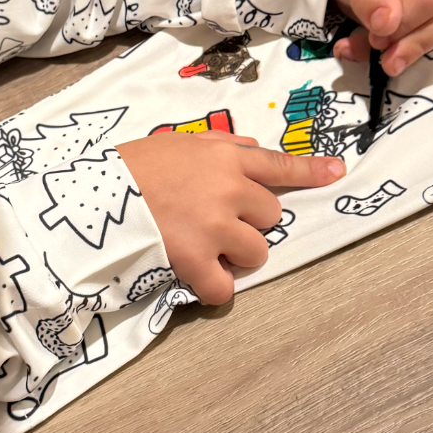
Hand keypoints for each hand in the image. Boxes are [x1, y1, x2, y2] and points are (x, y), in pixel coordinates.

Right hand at [116, 130, 345, 304]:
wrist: (94, 195)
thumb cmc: (132, 167)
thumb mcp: (177, 143)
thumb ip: (219, 147)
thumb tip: (252, 151)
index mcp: (224, 157)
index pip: (278, 165)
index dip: (311, 170)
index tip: (338, 171)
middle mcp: (228, 189)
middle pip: (271, 216)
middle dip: (249, 222)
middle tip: (213, 220)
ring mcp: (215, 225)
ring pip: (257, 253)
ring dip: (235, 254)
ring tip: (200, 245)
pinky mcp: (197, 260)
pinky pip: (226, 289)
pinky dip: (214, 287)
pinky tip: (195, 275)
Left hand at [329, 0, 432, 74]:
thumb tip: (386, 24)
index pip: (429, 0)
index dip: (404, 23)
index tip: (375, 37)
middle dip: (409, 45)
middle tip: (379, 57)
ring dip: (405, 53)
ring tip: (372, 58)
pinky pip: (429, 45)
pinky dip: (401, 54)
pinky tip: (371, 54)